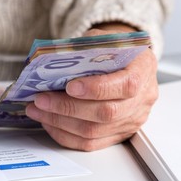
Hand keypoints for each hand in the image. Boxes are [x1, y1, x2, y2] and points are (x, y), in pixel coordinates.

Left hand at [25, 26, 158, 150]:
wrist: (126, 60)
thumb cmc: (113, 48)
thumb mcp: (103, 38)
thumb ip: (84, 48)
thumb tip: (53, 62)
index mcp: (142, 70)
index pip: (125, 85)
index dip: (96, 88)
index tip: (69, 86)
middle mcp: (141, 99)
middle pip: (105, 113)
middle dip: (67, 108)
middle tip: (41, 99)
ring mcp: (131, 120)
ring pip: (93, 131)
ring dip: (59, 122)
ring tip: (37, 110)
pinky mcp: (118, 134)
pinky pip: (90, 143)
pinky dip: (64, 134)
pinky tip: (48, 122)